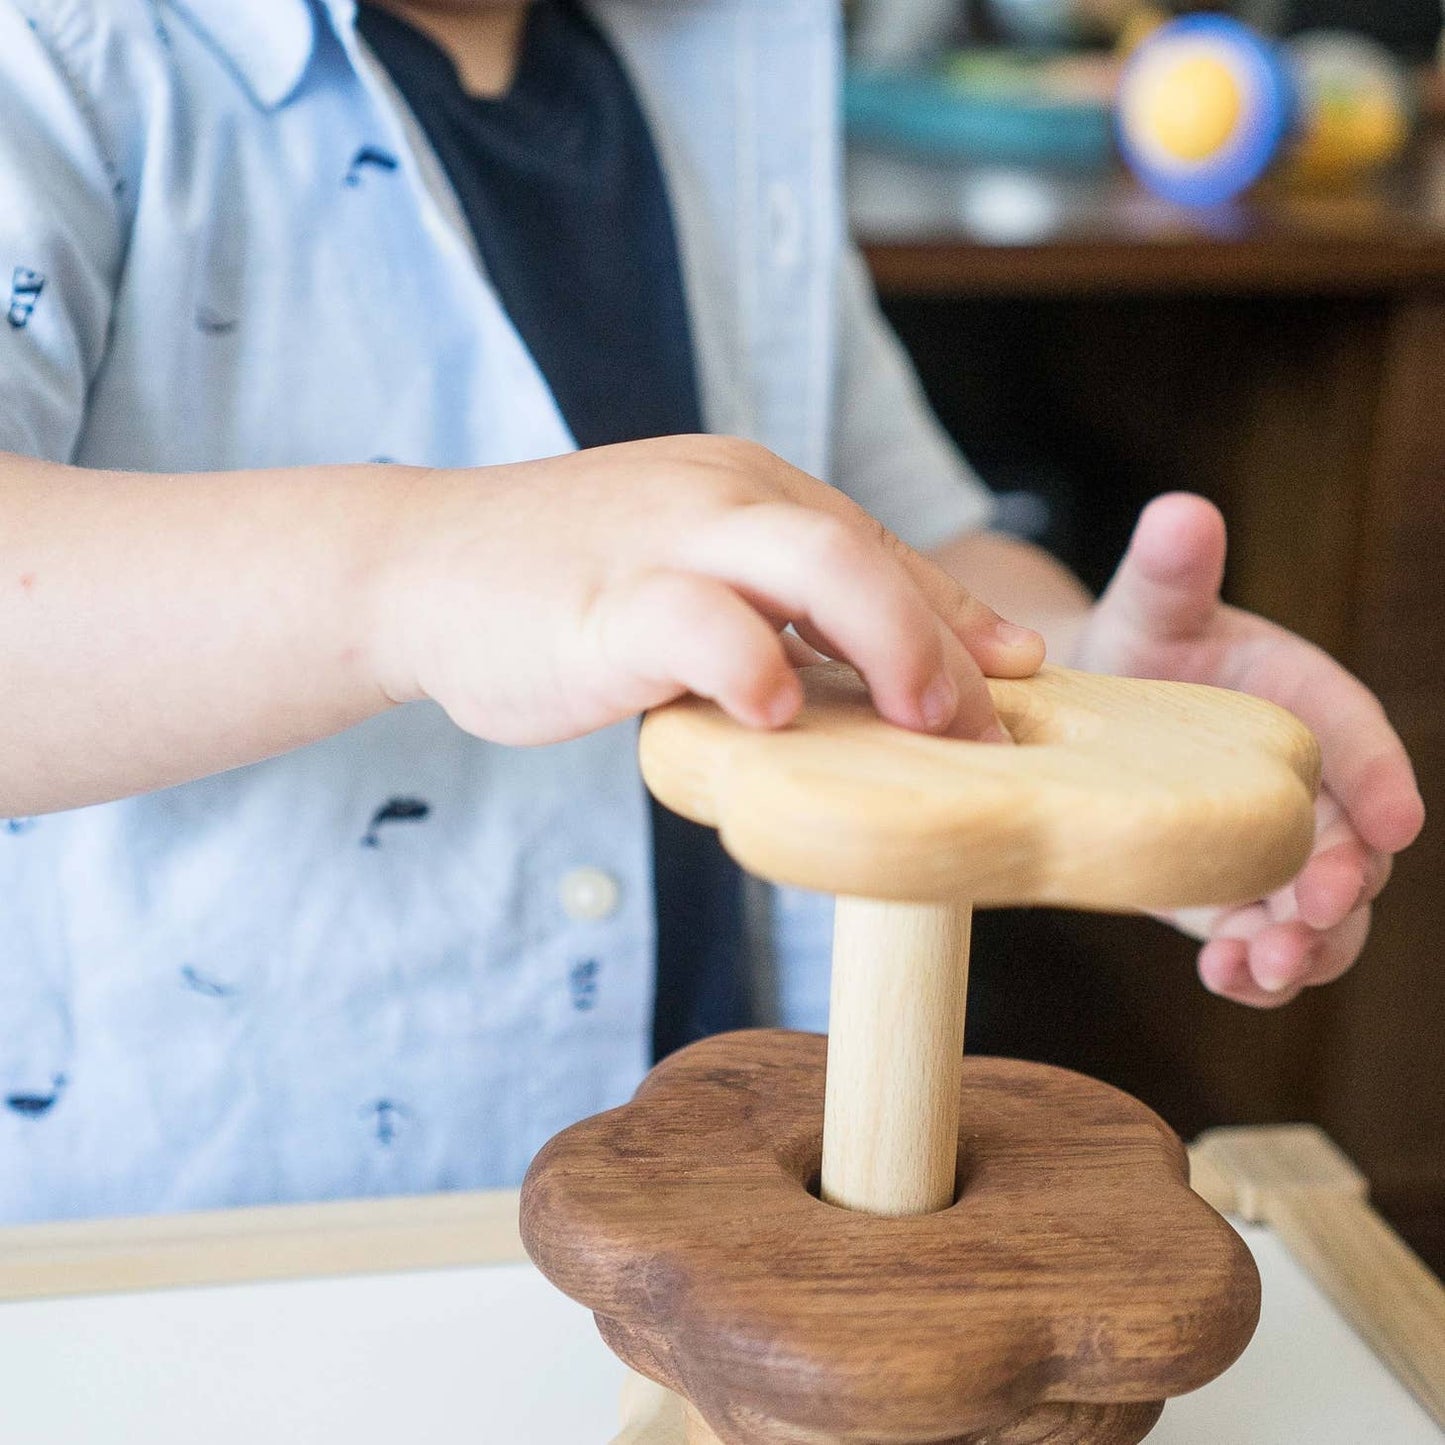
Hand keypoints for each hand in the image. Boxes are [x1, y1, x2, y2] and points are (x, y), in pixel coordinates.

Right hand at [373, 435, 1044, 747]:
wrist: (414, 563)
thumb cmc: (557, 586)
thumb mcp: (682, 575)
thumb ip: (767, 609)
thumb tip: (853, 676)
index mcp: (745, 489)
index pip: (874, 548)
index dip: (954, 618)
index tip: (1012, 681)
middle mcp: (719, 496)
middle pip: (864, 549)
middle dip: (941, 640)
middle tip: (983, 728)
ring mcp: (662, 539)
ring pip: (811, 560)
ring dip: (889, 642)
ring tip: (922, 723)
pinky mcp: (604, 600)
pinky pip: (699, 622)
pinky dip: (752, 667)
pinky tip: (776, 715)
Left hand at [1069, 494, 1424, 1006]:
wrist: (1090, 707)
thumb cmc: (1138, 646)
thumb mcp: (1150, 609)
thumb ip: (1170, 572)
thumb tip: (1180, 511)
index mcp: (1309, 704)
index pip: (1361, 738)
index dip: (1382, 778)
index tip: (1396, 819)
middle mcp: (1310, 784)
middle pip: (1353, 844)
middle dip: (1343, 886)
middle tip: (1311, 913)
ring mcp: (1275, 848)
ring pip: (1321, 914)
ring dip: (1303, 948)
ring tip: (1257, 966)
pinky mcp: (1233, 894)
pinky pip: (1263, 941)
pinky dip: (1254, 969)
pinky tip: (1226, 979)